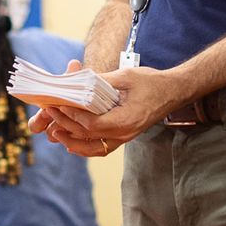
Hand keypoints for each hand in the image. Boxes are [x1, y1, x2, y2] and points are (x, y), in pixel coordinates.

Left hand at [29, 60, 182, 155]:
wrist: (173, 91)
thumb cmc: (152, 82)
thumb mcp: (125, 76)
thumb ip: (100, 81)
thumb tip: (76, 81)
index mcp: (125, 119)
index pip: (91, 124)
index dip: (72, 116)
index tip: (58, 105)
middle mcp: (125, 133)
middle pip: (89, 137)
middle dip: (66, 126)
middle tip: (51, 114)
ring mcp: (126, 137)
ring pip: (94, 149)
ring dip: (73, 142)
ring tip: (56, 132)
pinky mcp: (125, 136)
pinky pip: (103, 147)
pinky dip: (86, 146)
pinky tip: (72, 142)